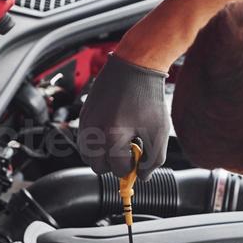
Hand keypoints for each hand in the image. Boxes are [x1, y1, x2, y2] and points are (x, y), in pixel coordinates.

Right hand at [80, 54, 169, 177]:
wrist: (135, 66)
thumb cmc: (148, 96)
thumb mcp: (158, 131)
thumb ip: (153, 160)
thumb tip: (143, 176)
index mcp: (112, 136)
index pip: (117, 169)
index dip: (131, 168)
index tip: (139, 161)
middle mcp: (94, 130)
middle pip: (97, 167)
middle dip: (113, 165)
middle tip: (128, 152)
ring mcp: (86, 122)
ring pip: (87, 154)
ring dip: (102, 155)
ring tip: (120, 141)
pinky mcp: (84, 114)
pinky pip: (85, 139)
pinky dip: (96, 142)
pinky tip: (112, 130)